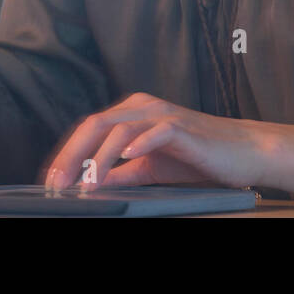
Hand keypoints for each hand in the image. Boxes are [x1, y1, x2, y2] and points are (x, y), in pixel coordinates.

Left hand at [42, 93, 274, 192]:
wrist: (242, 152)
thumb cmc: (198, 158)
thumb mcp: (151, 168)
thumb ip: (123, 172)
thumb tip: (90, 186)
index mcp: (133, 113)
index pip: (89, 129)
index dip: (67, 154)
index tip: (51, 181)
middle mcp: (144, 107)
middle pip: (96, 125)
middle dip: (72, 155)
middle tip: (57, 184)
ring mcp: (163, 115)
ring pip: (119, 130)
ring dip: (98, 158)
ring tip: (86, 183)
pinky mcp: (183, 128)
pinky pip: (156, 131)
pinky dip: (139, 144)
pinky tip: (126, 158)